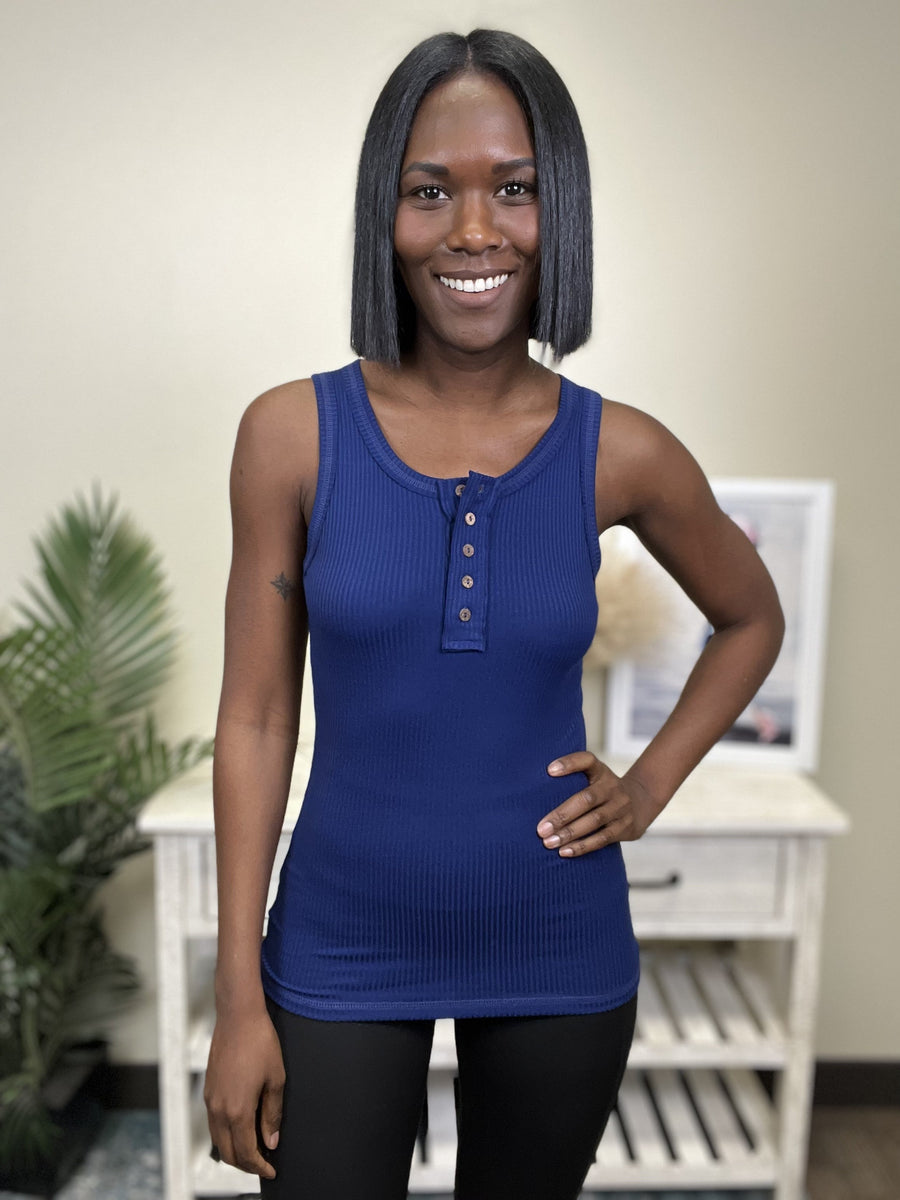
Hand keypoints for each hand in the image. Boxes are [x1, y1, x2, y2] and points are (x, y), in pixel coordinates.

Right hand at [204, 1007, 284, 1178]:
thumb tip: (271, 1140)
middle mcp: (219, 1110)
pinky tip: (240, 1129)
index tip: (271, 1170)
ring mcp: (211, 1101)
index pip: (246, 1152)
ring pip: (218, 1140)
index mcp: (238, 1111)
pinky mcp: (208, 1091)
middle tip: (263, 1164)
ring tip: (254, 1149)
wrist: (238, 1016)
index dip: (259, 1166)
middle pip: (228, 1152)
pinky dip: (226, 1135)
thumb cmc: (260, 1043)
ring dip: (234, 1151)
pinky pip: (214, 1124)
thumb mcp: (275, 1079)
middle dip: (246, 1164)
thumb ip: (272, 1114)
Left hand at [536, 752, 656, 856]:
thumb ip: (571, 777)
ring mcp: (620, 808)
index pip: (586, 761)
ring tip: (548, 842)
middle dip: (562, 815)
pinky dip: (582, 846)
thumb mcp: (593, 776)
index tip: (549, 770)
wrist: (640, 802)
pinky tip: (565, 851)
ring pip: (594, 821)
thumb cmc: (602, 789)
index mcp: (600, 771)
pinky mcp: (625, 827)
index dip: (569, 763)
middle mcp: (612, 787)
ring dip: (569, 833)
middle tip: (541, 829)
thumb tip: (533, 787)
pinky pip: (602, 839)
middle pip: (586, 799)